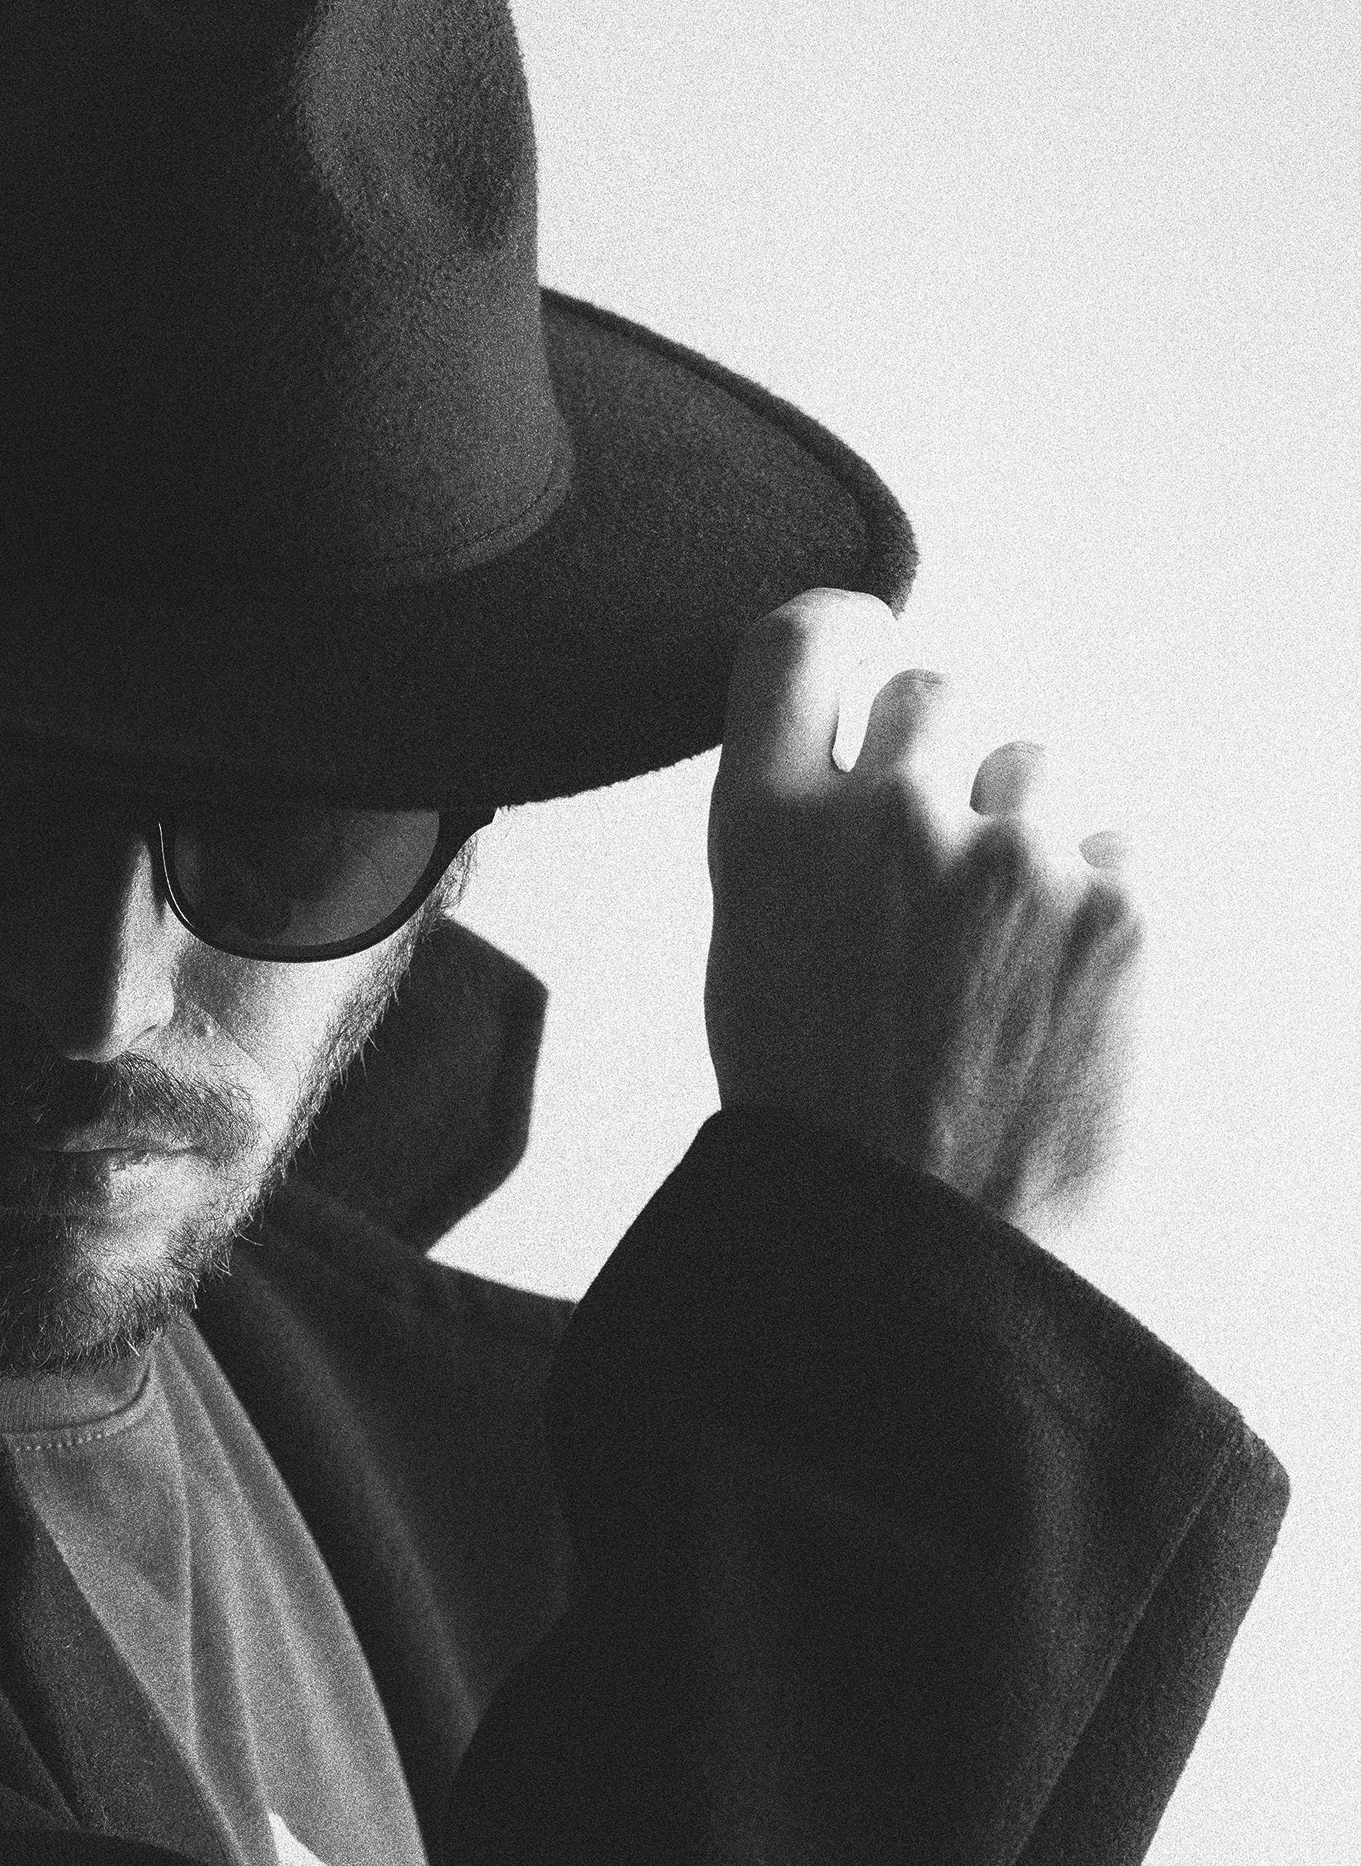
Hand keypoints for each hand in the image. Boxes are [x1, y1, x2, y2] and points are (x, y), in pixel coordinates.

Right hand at [704, 588, 1144, 1241]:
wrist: (923, 1237)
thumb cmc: (826, 1116)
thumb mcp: (752, 956)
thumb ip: (795, 840)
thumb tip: (855, 767)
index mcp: (768, 829)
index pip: (797, 645)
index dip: (839, 627)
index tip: (864, 637)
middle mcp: (884, 815)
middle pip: (931, 693)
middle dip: (939, 756)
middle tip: (937, 860)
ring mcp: (1006, 853)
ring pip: (1031, 771)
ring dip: (1019, 836)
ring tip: (994, 960)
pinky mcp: (1113, 901)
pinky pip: (1109, 854)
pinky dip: (1089, 913)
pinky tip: (1050, 1001)